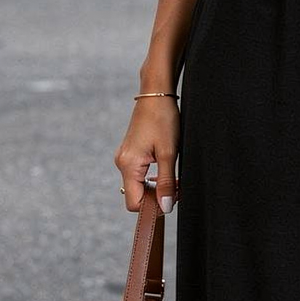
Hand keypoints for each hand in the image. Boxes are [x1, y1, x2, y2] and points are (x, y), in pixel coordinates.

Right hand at [116, 95, 178, 212]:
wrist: (156, 93)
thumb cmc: (163, 119)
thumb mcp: (169, 153)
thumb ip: (167, 182)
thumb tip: (165, 207)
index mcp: (128, 165)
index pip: (134, 203)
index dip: (152, 207)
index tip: (171, 198)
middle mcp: (121, 163)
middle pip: (136, 195)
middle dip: (156, 196)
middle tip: (177, 187)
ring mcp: (124, 158)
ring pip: (138, 185)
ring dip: (156, 186)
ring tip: (174, 177)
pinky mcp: (130, 153)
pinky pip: (139, 174)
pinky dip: (153, 177)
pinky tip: (166, 169)